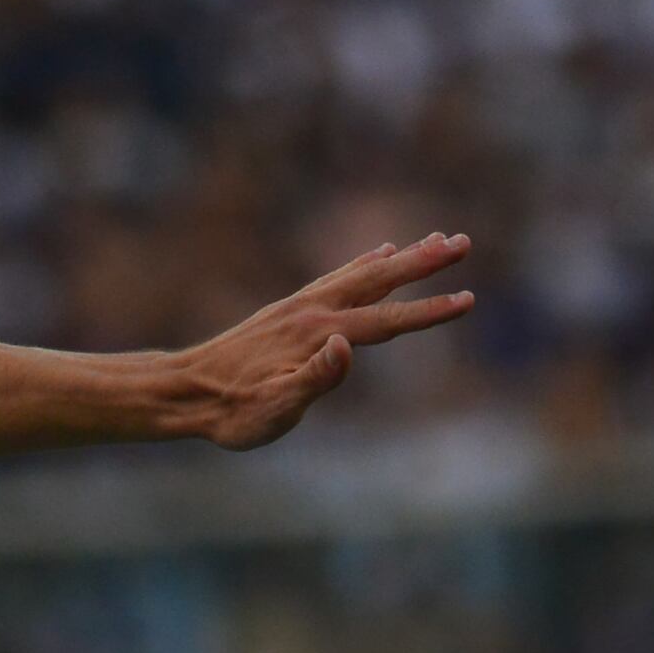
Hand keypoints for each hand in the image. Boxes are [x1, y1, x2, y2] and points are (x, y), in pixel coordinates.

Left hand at [173, 232, 477, 450]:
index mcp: (317, 335)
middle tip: (464, 241)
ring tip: (437, 239)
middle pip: (380, 280)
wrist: (184, 391)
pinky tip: (379, 253)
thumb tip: (345, 346)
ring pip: (363, 272)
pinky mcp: (289, 309)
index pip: (386, 321)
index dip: (429, 313)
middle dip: (425, 262)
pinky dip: (365, 262)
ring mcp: (300, 305)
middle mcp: (312, 310)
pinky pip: (337, 276)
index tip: (468, 300)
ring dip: (403, 256)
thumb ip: (313, 379)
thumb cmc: (231, 412)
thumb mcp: (274, 409)